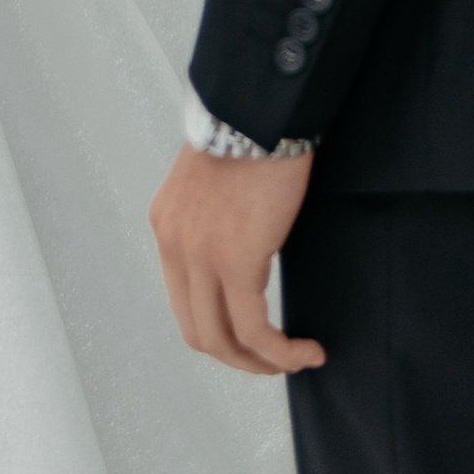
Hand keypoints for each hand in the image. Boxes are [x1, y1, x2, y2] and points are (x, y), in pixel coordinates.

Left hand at [148, 144, 323, 378]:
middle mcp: (174, 246)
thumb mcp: (213, 187)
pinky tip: (307, 351)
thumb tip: (240, 257)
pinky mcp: (236, 261)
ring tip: (293, 360)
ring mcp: (200, 256)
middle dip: (238, 357)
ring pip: (224, 340)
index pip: (183, 302)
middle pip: (198, 331)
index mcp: (167, 227)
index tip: (252, 337)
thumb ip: (213, 225)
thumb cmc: (249, 138)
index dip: (219, 329)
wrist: (259, 112)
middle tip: (273, 361)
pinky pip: (256, 329)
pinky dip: (282, 352)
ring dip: (260, 362)